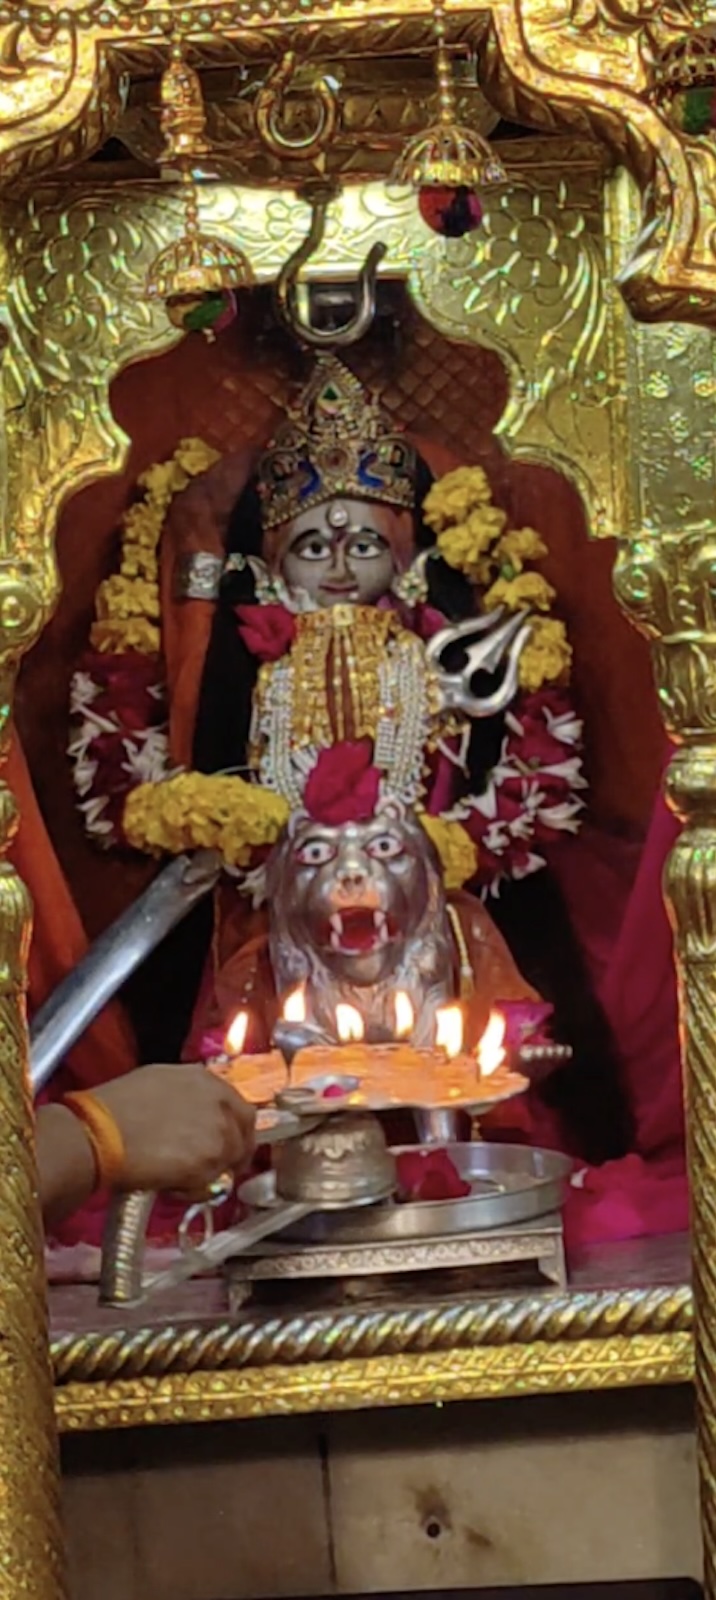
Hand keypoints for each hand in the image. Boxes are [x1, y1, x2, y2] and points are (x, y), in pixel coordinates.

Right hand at [95, 1064, 255, 1193]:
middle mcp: (218, 1100)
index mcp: (203, 1078)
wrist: (98, 1134)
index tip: (223, 1142)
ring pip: (230, 1159)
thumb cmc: (112, 1109)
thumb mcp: (155, 1085)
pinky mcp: (210, 1160)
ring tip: (181, 1178)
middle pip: (244, 1131)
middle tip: (217, 1168)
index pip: (237, 1105)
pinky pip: (213, 1181)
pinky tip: (172, 1186)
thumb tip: (190, 1116)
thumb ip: (184, 1097)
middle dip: (234, 1151)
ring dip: (212, 1171)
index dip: (232, 1127)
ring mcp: (219, 1130)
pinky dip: (197, 1189)